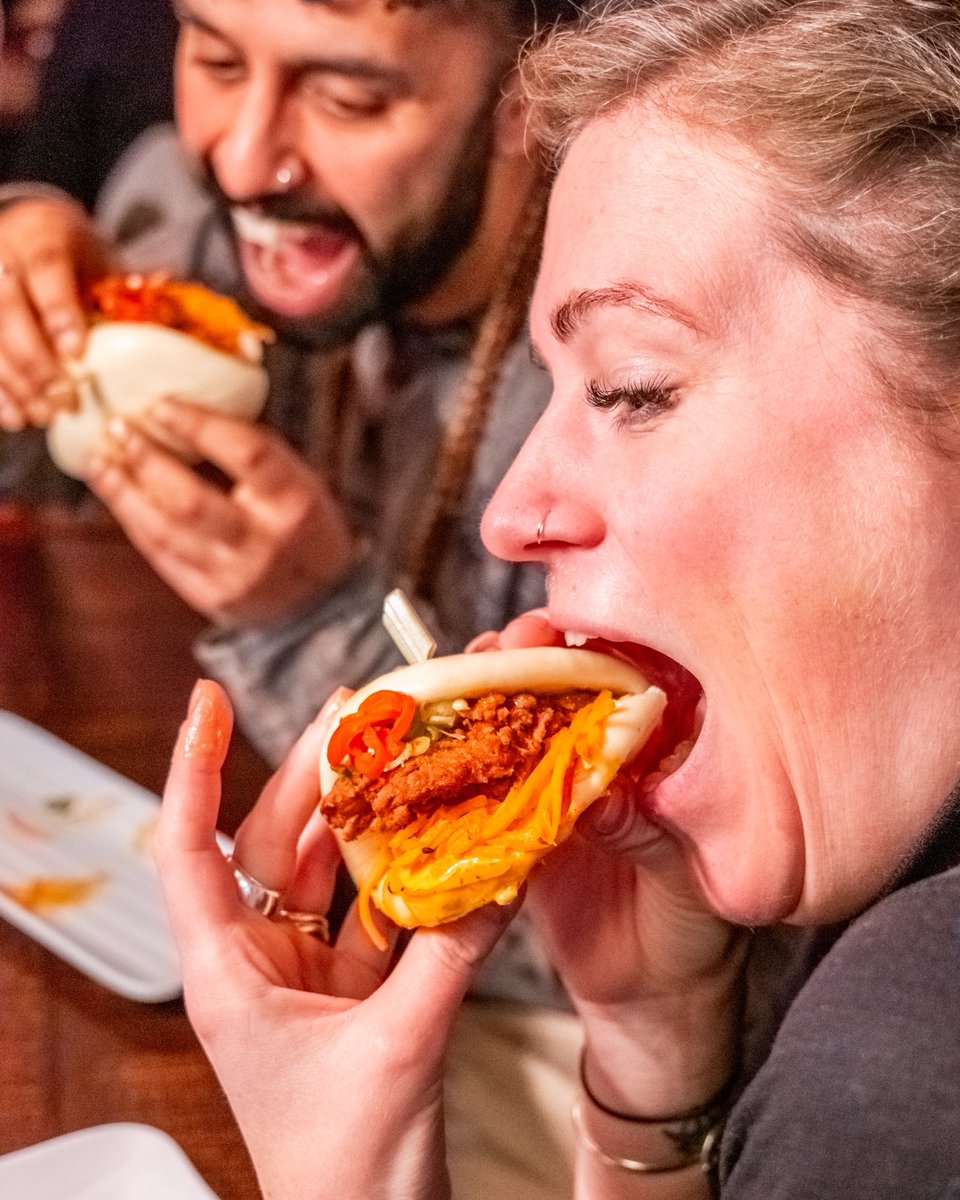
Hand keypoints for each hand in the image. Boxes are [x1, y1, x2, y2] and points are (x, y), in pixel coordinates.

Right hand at [0, 198, 113, 429]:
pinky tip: (16, 417)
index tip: (76, 353)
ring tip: (44, 414)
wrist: (35, 238)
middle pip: (6, 306)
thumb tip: (165, 289)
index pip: (45, 268)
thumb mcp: (105, 261)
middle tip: (63, 397)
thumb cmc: (79, 258)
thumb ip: (130, 285)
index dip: (58, 312)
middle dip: (34, 358)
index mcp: (42, 234)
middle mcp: (3, 254)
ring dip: (14, 380)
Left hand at [86, 402, 357, 625]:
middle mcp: (266, 542)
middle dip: (148, 460)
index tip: (162, 404)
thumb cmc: (302, 522)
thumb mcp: (298, 482)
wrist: (319, 599)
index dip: (201, 426)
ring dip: (124, 491)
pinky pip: (160, 554)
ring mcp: (235, 575)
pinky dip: (133, 518)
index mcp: (296, 501)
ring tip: (100, 459)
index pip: (248, 455)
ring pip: (164, 531)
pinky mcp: (210, 596)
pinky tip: (116, 491)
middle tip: (119, 426)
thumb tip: (189, 404)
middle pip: (193, 501)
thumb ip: (253, 450)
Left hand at [155, 681, 514, 1199]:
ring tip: (401, 749)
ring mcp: (309, 970)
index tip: (206, 703)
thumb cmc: (345, 1171)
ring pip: (331, 867)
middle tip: (359, 709)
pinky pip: (380, 907)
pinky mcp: (357, 986)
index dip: (193, 769)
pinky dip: (409, 870)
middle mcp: (259, 959)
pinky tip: (440, 831)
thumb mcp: (399, 1050)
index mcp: (227, 974)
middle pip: (276, 840)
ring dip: (366, 812)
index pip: (187, 848)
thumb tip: (499, 872)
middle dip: (315, 772)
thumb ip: (451, 954)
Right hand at [469, 613, 746, 1111]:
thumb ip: (644, 833)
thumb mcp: (684, 880)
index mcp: (650, 759)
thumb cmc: (691, 933)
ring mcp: (549, 795)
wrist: (649, 1000)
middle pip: (553, 696)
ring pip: (510, 734)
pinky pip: (482, 796)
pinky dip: (454, 774)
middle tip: (501, 648)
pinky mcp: (513, 833)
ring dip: (481, 705)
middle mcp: (595, 765)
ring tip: (459, 682)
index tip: (557, 629)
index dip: (585, 650)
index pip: (616, 685)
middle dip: (523, 663)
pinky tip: (431, 751)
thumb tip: (598, 795)